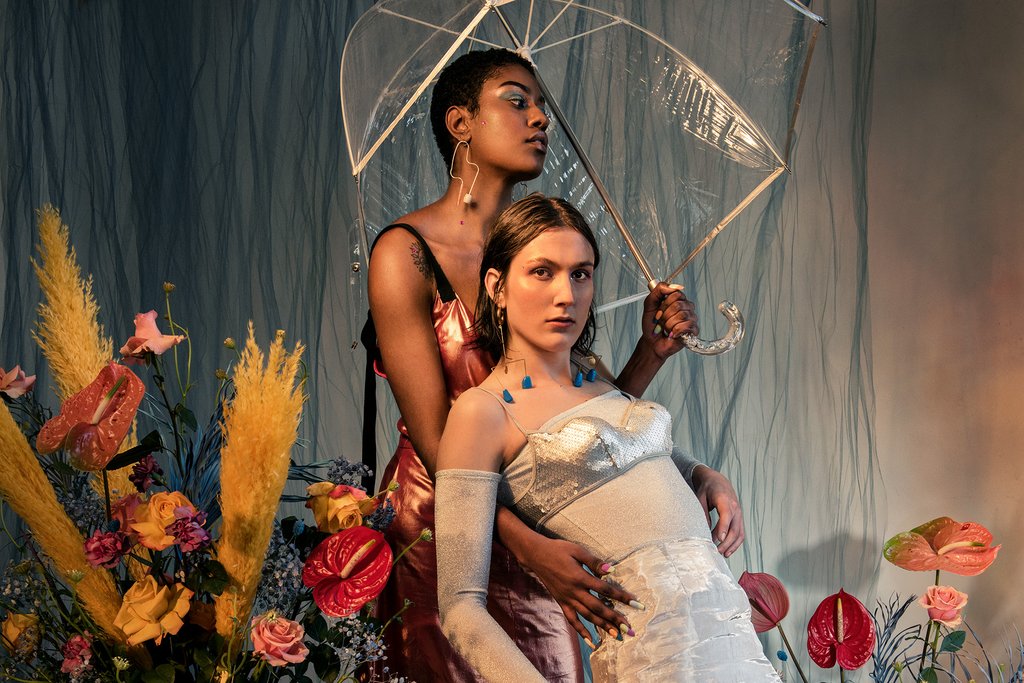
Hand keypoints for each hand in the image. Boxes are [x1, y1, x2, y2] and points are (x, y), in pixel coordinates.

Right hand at [518, 536, 638, 642]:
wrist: (536, 555)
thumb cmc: (558, 549)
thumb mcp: (577, 550)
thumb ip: (594, 562)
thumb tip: (611, 570)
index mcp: (580, 577)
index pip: (606, 590)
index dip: (622, 597)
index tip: (635, 604)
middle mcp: (575, 591)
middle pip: (598, 608)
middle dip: (615, 618)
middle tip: (629, 628)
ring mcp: (567, 599)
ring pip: (587, 616)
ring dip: (602, 626)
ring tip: (616, 635)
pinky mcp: (561, 603)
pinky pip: (572, 620)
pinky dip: (582, 632)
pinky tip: (592, 642)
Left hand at [641, 282, 698, 359]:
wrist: (652, 342)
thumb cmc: (652, 325)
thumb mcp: (649, 304)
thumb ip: (658, 290)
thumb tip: (675, 286)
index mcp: (678, 299)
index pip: (676, 293)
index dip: (664, 304)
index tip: (658, 311)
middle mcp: (687, 307)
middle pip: (678, 304)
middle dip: (665, 315)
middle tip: (661, 322)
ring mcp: (691, 318)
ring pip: (681, 315)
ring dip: (668, 324)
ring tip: (666, 328)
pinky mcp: (693, 330)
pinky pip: (686, 326)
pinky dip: (675, 331)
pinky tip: (672, 334)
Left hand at [691, 465, 743, 556]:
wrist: (718, 481)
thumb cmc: (707, 489)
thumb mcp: (700, 497)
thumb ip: (702, 513)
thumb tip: (704, 530)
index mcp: (724, 499)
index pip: (726, 515)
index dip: (723, 527)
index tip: (719, 539)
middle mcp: (735, 507)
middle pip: (734, 528)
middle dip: (726, 542)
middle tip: (716, 552)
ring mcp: (739, 513)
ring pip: (740, 533)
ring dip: (732, 545)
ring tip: (722, 554)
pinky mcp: (738, 518)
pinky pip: (740, 533)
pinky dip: (735, 543)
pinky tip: (727, 551)